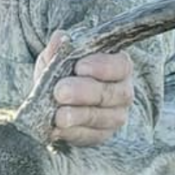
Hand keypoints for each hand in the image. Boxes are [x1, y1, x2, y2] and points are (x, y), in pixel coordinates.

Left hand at [34, 30, 134, 146]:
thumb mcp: (56, 58)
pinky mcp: (101, 135)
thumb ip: (59, 49)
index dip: (103, 66)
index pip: (121, 65)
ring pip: (103, 117)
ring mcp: (114, 116)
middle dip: (85, 92)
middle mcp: (122, 92)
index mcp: (117, 66)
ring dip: (79, 116)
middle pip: (112, 93)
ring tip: (58, 116)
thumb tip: (61, 38)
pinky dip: (72, 133)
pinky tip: (57, 129)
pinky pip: (91, 136)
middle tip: (60, 91)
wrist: (52, 101)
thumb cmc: (61, 74)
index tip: (79, 67)